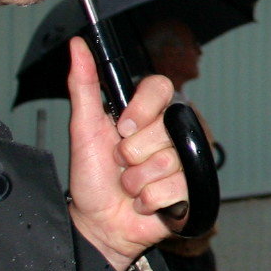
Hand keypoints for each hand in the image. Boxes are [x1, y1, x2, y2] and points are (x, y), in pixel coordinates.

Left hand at [65, 36, 186, 270]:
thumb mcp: (83, 128)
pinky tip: (145, 202)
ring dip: (137, 181)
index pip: (161, 88)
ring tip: (131, 186)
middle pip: (162, 129)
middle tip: (121, 164)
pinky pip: (175, 187)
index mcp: (149, 114)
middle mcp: (171, 134)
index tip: (121, 127)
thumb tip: (77, 47)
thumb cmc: (92, 177)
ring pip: (167, 161)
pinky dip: (150, 199)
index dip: (141, 109)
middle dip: (131, 154)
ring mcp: (185, 161)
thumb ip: (83, 85)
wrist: (99, 223)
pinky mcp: (193, 189)